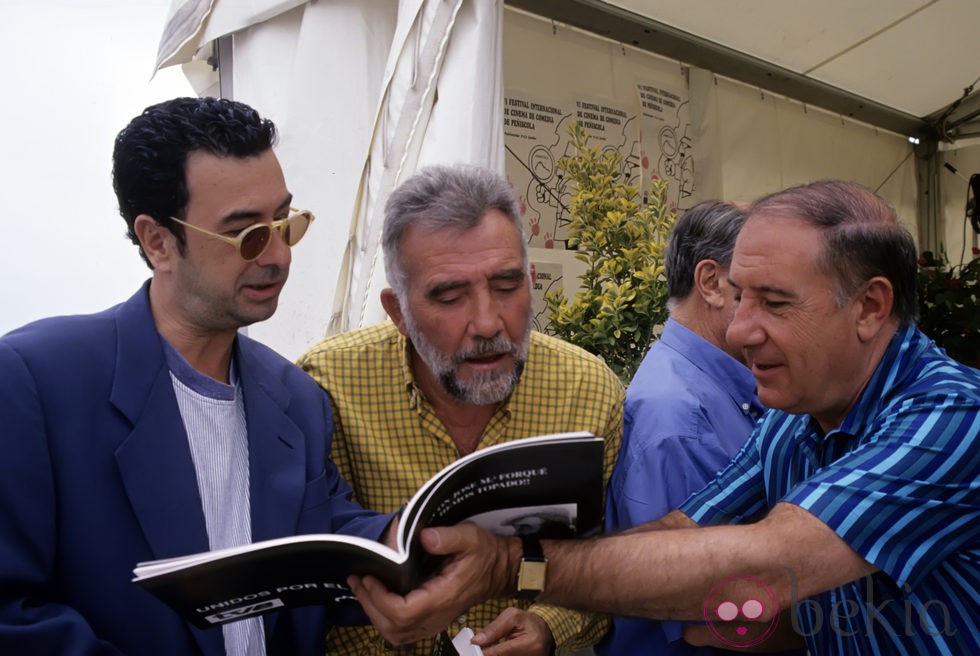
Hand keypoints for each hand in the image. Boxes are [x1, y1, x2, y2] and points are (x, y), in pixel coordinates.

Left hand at [348, 524, 515, 644]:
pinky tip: (377, 597)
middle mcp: (437, 615)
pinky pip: (402, 630)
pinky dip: (384, 618)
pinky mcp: (431, 620)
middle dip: (370, 605)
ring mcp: (434, 621)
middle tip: (357, 580)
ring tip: (362, 588)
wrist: (499, 569)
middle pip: (394, 627)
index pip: (404, 612)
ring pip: (395, 633)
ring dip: (374, 613)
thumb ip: (448, 537)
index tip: (369, 577)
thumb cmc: (485, 554)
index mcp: (443, 597)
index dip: (381, 599)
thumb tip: (424, 537)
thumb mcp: (470, 537)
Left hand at [472, 607, 554, 655]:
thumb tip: (477, 640)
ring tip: (488, 649)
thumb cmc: (529, 622)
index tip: (473, 651)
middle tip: (478, 650)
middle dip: (489, 654)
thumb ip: (494, 628)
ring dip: (495, 654)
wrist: (543, 632)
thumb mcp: (512, 616)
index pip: (501, 652)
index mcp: (531, 643)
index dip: (485, 652)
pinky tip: (496, 652)